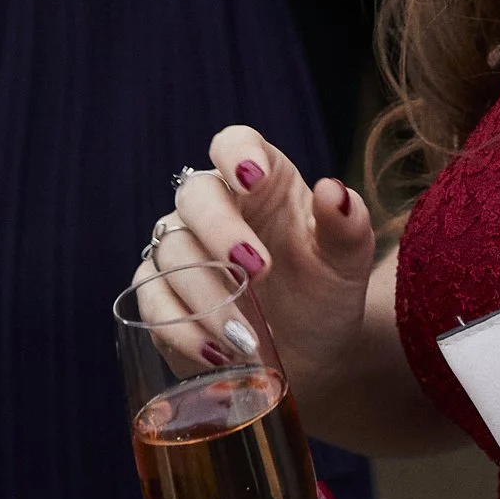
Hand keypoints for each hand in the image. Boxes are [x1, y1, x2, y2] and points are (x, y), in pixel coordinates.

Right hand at [141, 131, 376, 420]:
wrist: (310, 354)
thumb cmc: (326, 293)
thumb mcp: (346, 262)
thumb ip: (347, 225)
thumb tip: (334, 191)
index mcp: (263, 183)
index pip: (234, 144)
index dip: (237, 153)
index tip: (253, 177)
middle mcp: (216, 208)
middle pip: (196, 196)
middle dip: (221, 230)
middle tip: (259, 269)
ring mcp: (183, 250)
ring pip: (172, 252)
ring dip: (208, 294)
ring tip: (248, 335)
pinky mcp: (162, 295)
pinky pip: (153, 300)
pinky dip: (183, 327)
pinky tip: (217, 353)